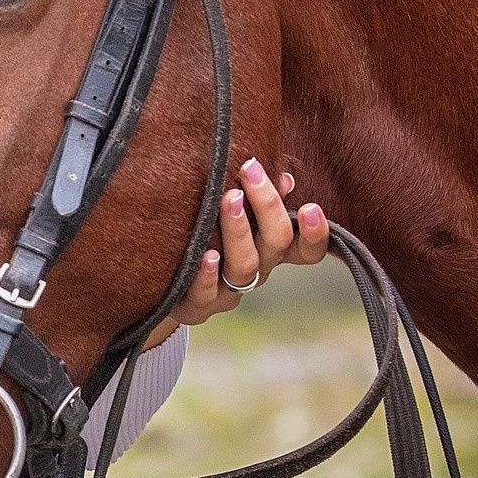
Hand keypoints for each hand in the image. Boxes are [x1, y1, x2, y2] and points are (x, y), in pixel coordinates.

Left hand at [171, 158, 327, 328]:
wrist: (162, 284)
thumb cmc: (203, 234)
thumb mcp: (234, 214)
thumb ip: (257, 197)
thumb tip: (284, 177)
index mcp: (269, 249)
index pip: (307, 249)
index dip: (315, 234)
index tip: (311, 207)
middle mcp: (256, 270)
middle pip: (276, 243)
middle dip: (267, 205)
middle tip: (251, 171)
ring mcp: (229, 292)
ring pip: (245, 266)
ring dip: (239, 231)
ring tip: (229, 199)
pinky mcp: (197, 306)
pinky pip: (205, 294)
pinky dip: (207, 275)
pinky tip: (206, 256)